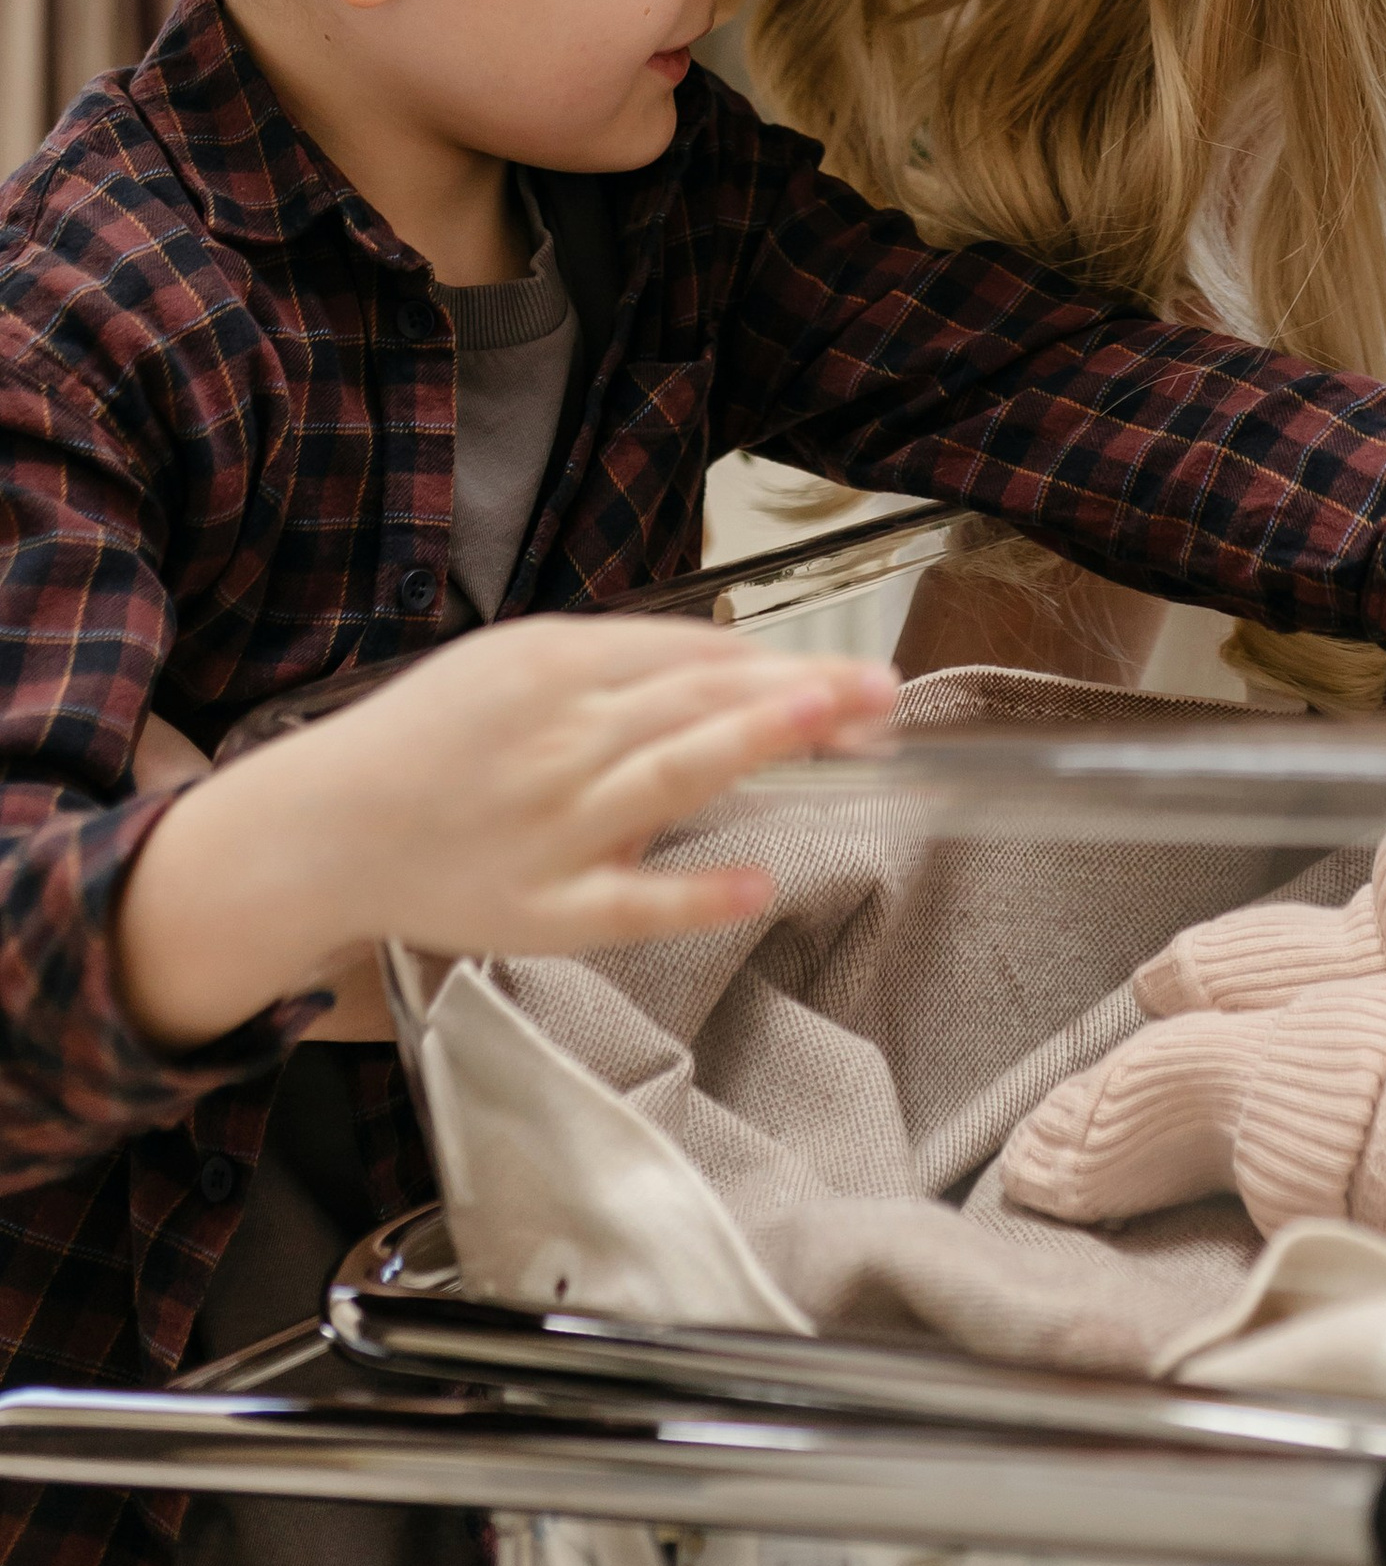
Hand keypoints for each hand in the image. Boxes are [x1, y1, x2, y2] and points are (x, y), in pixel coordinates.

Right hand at [116, 616, 895, 1055]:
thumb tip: (729, 667)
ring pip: (670, 777)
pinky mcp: (539, 911)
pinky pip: (627, 905)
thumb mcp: (510, 664)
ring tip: (835, 728)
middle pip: (695, 704)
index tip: (851, 674)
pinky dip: (693, 894)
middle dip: (796, 692)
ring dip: (756, 745)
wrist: (321, 831)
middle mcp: (557, 738)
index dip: (776, 662)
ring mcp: (551, 826)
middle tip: (882, 691)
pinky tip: (757, 883)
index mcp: (551, 666)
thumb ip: (613, 665)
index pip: (688, 654)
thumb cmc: (429, 744)